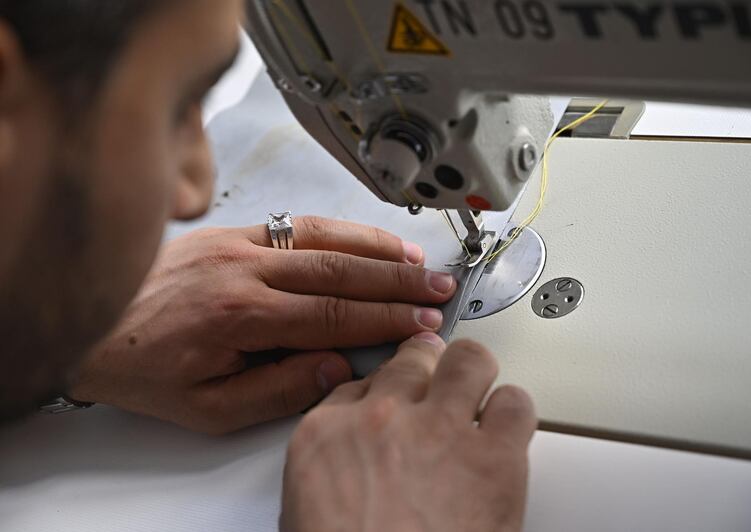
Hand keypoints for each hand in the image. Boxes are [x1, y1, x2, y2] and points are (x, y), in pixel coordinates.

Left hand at [69, 216, 456, 433]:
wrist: (92, 325)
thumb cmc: (145, 368)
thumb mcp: (210, 408)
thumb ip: (278, 389)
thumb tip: (336, 366)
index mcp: (239, 315)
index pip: (333, 315)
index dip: (385, 319)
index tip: (421, 323)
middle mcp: (243, 270)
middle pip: (339, 270)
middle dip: (397, 281)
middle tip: (438, 287)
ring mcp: (237, 243)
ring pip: (323, 238)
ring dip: (376, 247)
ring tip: (416, 260)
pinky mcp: (230, 231)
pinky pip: (296, 223)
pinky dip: (338, 230)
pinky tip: (364, 238)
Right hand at [281, 335, 535, 531]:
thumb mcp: (309, 511)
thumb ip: (336, 470)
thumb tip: (356, 467)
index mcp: (326, 435)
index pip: (358, 385)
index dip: (384, 392)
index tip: (396, 403)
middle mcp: (383, 419)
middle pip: (413, 360)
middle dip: (428, 370)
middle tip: (440, 387)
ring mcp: (440, 430)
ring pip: (469, 361)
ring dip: (475, 380)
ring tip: (480, 403)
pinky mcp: (493, 457)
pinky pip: (516, 404)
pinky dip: (514, 415)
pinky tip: (506, 435)